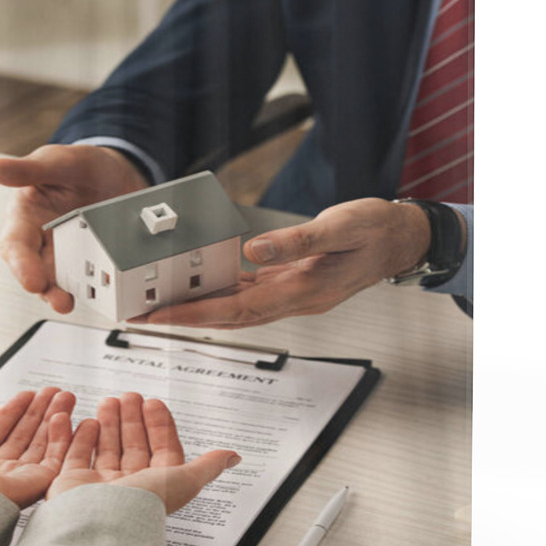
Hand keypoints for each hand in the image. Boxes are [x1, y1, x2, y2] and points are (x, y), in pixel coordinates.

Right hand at [0, 144, 148, 312]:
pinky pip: (90, 281)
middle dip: (46, 289)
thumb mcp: (57, 161)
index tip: (31, 281)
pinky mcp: (90, 261)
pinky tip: (106, 296)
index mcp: (26, 216)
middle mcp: (42, 241)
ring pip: (61, 282)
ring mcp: (67, 254)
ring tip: (76, 303)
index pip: (15, 245)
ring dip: (67, 295)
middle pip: (37, 272)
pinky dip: (96, 290)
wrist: (116, 172)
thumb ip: (27, 169)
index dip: (21, 265)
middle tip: (59, 300)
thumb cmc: (78, 166)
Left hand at [0, 388, 75, 508]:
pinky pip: (54, 456)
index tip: (26, 395)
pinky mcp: (38, 484)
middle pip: (23, 435)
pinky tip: (63, 417)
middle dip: (39, 410)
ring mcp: (18, 479)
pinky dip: (61, 437)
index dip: (12, 411)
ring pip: (41, 443)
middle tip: (52, 392)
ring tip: (64, 397)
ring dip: (53, 417)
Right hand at [47, 392, 240, 513]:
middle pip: (133, 444)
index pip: (161, 448)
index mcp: (155, 485)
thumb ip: (208, 465)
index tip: (154, 403)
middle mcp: (129, 486)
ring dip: (110, 422)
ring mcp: (101, 485)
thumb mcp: (184, 479)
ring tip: (110, 401)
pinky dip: (84, 437)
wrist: (98, 524)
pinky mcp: (73, 483)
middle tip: (130, 396)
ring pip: (108, 446)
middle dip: (132, 419)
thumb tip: (234, 457)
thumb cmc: (142, 506)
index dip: (159, 425)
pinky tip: (89, 421)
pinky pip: (79, 455)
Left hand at [133, 198, 431, 328]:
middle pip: (229, 317)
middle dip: (185, 319)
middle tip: (145, 317)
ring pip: (237, 308)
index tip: (160, 316)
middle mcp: (295, 300)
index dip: (195, 315)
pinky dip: (224, 291)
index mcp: (304, 290)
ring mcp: (293, 294)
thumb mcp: (340, 227)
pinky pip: (250, 292)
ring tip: (164, 304)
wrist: (400, 238)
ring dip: (201, 309)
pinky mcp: (291, 282)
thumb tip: (254, 250)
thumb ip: (298, 242)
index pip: (238, 310)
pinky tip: (204, 282)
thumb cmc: (376, 231)